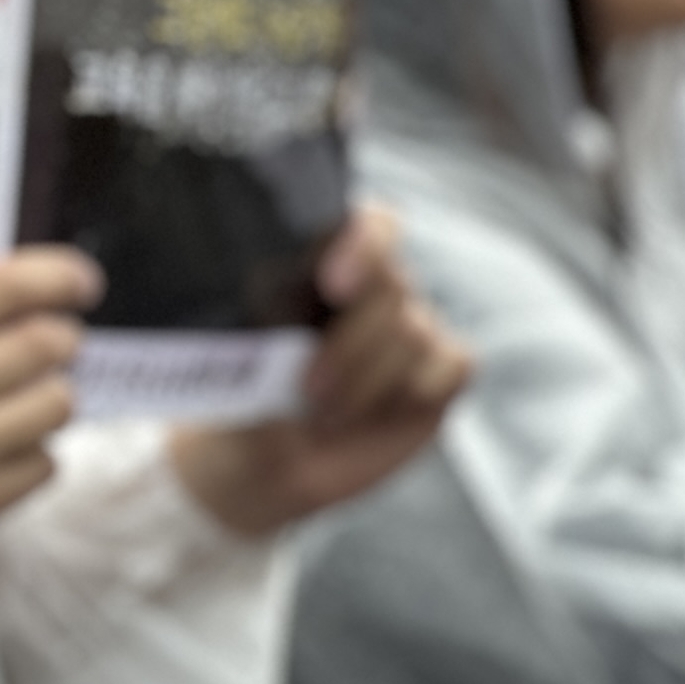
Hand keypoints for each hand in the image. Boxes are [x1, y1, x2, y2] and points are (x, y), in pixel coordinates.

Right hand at [0, 249, 96, 585]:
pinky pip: (46, 465)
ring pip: (58, 406)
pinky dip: (29, 455)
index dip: (60, 276)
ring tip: (7, 409)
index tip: (81, 283)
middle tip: (45, 350)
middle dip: (58, 341)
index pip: (5, 288)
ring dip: (45, 400)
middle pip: (48, 344)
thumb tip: (33, 300)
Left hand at [169, 207, 471, 537]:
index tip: (335, 284)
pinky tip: (370, 416)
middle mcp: (373, 286)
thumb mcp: (232, 355)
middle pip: (392, 285)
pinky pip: (452, 364)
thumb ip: (262, 325)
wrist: (258, 460)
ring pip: (415, 332)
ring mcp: (410, 326)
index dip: (365, 244)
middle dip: (349, 345)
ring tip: (321, 414)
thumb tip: (278, 312)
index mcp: (318, 261)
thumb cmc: (238, 394)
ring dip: (367, 381)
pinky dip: (410, 394)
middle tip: (307, 388)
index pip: (368, 223)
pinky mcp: (437, 371)